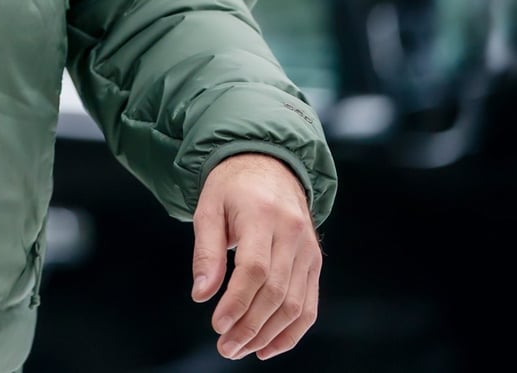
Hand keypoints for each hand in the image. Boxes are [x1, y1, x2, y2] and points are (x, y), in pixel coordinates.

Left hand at [191, 153, 320, 360]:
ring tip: (241, 349)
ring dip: (269, 334)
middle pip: (276, 292)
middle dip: (250, 326)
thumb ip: (205, 251)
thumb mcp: (208, 208)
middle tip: (225, 347)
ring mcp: (309, 251)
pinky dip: (292, 332)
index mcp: (263, 216)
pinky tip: (268, 347)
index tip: (218, 325)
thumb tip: (200, 294)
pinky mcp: (315, 263)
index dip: (237, 301)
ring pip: (296, 304)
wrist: (269, 167)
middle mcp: (293, 234)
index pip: (255, 269)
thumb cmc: (232, 189)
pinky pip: (310, 306)